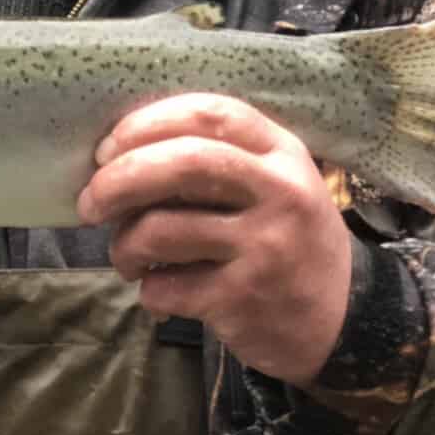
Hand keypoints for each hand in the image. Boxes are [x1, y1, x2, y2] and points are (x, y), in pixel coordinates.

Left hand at [76, 93, 351, 388]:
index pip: (207, 114)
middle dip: (119, 180)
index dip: (145, 124)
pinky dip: (148, 290)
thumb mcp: (272, 182)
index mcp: (281, 151)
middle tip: (89, 202)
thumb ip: (216, 158)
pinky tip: (158, 291)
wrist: (344, 320)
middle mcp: (279, 192)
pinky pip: (167, 286)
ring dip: (124, 245)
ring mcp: (265, 247)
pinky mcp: (245, 298)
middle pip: (181, 164)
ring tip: (126, 256)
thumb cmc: (286, 238)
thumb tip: (118, 152)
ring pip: (162, 230)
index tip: (108, 147)